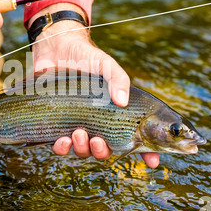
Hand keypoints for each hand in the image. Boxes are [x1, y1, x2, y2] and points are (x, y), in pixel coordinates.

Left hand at [29, 3, 158, 167]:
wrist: (56, 49)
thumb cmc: (86, 58)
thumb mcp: (107, 65)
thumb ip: (118, 79)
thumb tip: (122, 102)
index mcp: (116, 113)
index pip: (136, 137)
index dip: (147, 153)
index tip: (154, 162)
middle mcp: (98, 123)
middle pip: (106, 150)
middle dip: (103, 151)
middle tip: (97, 140)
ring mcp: (77, 125)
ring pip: (84, 151)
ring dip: (83, 149)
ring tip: (78, 134)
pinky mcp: (57, 125)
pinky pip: (61, 147)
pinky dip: (62, 148)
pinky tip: (62, 140)